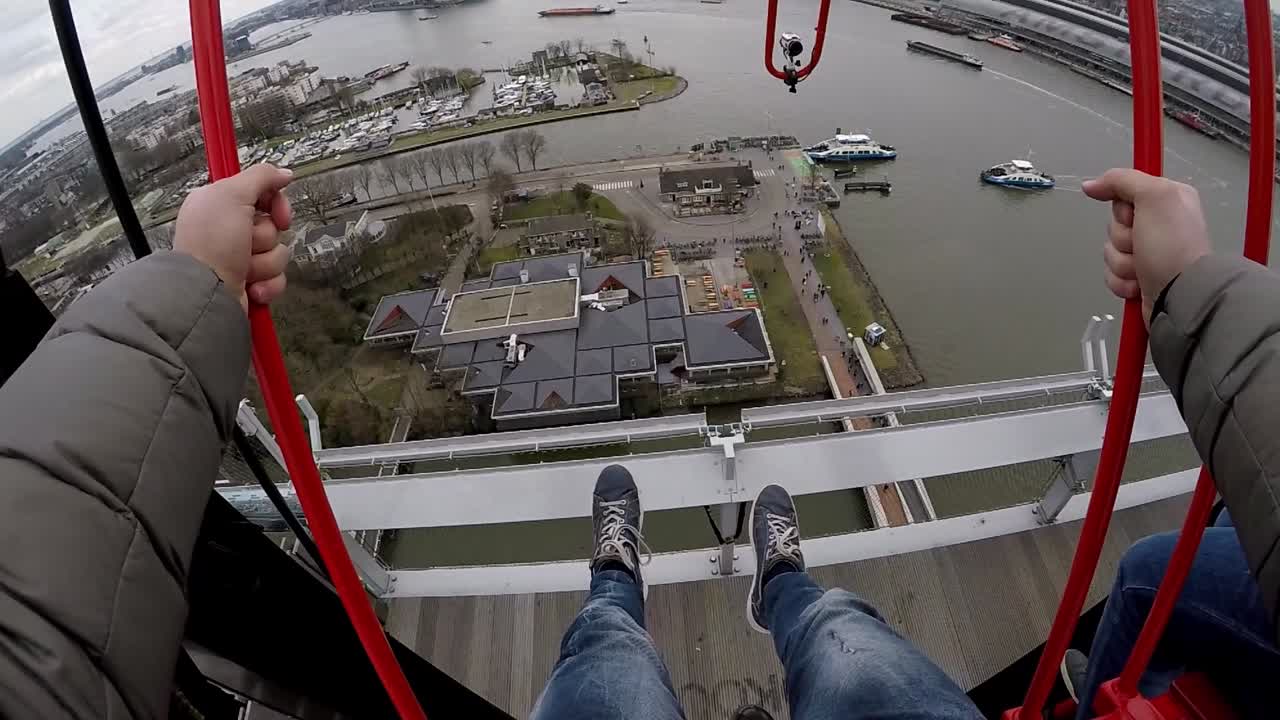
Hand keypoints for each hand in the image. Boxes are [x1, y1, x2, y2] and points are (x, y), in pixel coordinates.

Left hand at [174, 164, 293, 310]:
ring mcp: (240, 257)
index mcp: (220, 204)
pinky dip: (267, 284)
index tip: (278, 214)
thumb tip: (284, 173)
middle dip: (266, 237)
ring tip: (244, 269)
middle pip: (274, 225)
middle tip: (247, 242)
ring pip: (278, 253)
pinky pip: (278, 278)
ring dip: (265, 263)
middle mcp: (230, 229)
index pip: (262, 194)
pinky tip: (251, 287)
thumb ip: (261, 176)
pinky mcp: (250, 281)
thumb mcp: (232, 195)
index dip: (276, 203)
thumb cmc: (212, 242)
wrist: (206, 292)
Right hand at [1082, 168, 1210, 325]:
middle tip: (1142, 244)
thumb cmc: (1173, 246)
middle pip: (1115, 224)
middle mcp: (1159, 224)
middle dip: (1122, 238)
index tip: (1133, 214)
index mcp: (1168, 199)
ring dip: (1122, 263)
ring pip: (1111, 251)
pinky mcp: (1139, 277)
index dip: (1122, 206)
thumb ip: (1122, 180)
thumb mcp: (1154, 197)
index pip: (1125, 192)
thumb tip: (1091, 185)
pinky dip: (1121, 281)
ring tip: (1144, 269)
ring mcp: (1149, 252)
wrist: (1181, 296)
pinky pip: (1112, 274)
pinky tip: (1139, 284)